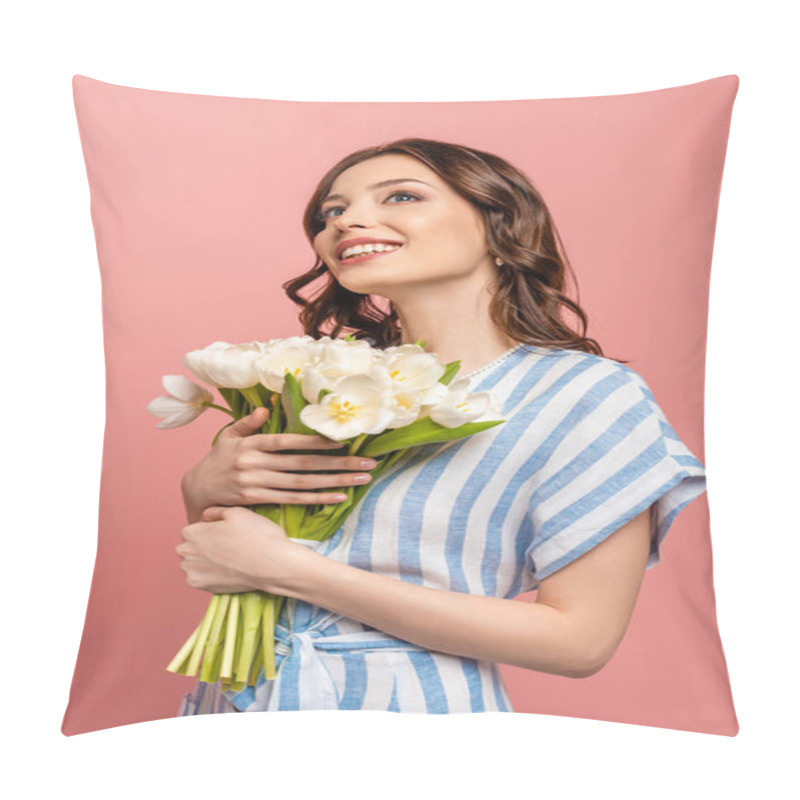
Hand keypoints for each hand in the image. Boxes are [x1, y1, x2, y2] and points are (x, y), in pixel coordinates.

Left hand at [175, 505, 312, 593]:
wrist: (273, 565)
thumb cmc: (257, 536)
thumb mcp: (237, 512)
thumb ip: (215, 511)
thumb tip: (206, 517)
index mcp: (191, 532)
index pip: (194, 529)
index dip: (211, 530)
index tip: (227, 534)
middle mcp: (186, 553)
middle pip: (191, 547)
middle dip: (205, 546)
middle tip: (230, 546)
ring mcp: (192, 572)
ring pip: (195, 563)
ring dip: (206, 561)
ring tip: (230, 558)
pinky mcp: (202, 587)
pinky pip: (202, 577)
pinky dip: (212, 575)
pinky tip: (228, 570)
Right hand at [180, 406, 378, 521]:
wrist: (196, 491)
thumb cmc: (218, 460)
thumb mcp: (228, 436)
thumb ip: (249, 423)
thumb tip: (267, 408)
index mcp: (252, 445)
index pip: (288, 441)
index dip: (316, 442)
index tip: (343, 442)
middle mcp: (256, 464)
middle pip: (303, 464)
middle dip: (339, 464)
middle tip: (367, 463)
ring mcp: (257, 484)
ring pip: (303, 483)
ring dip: (335, 482)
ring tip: (361, 479)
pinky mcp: (258, 500)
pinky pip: (293, 500)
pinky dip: (317, 498)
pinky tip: (338, 496)